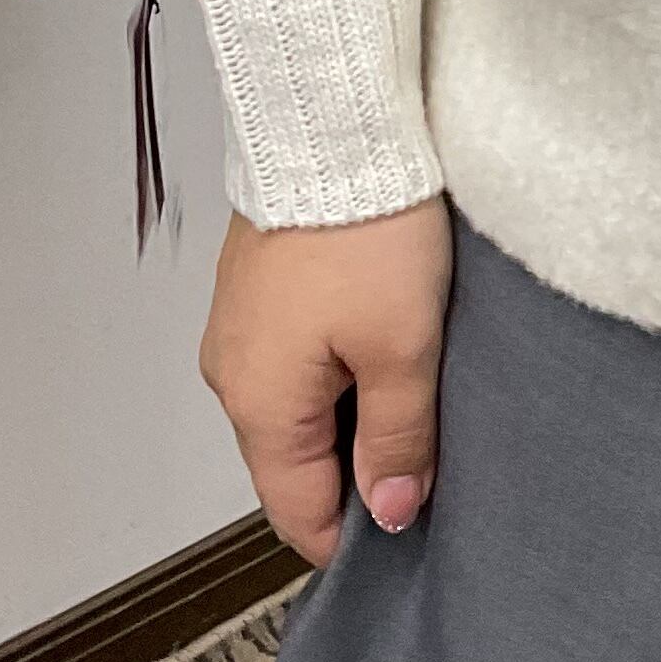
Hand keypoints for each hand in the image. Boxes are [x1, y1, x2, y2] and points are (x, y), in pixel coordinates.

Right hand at [198, 197, 451, 568]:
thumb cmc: (367, 230)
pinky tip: (385, 345)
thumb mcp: (404, 348)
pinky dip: (337, 369)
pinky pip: (294, 360)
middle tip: (429, 457)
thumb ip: (399, 440)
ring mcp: (238, 330)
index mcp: (259, 405)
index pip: (295, 513)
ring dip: (351, 415)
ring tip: (415, 394)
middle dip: (357, 473)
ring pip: (297, 409)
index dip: (354, 536)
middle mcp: (231, 374)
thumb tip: (390, 513)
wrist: (333, 125)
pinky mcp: (257, 292)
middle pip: (294, 462)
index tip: (409, 529)